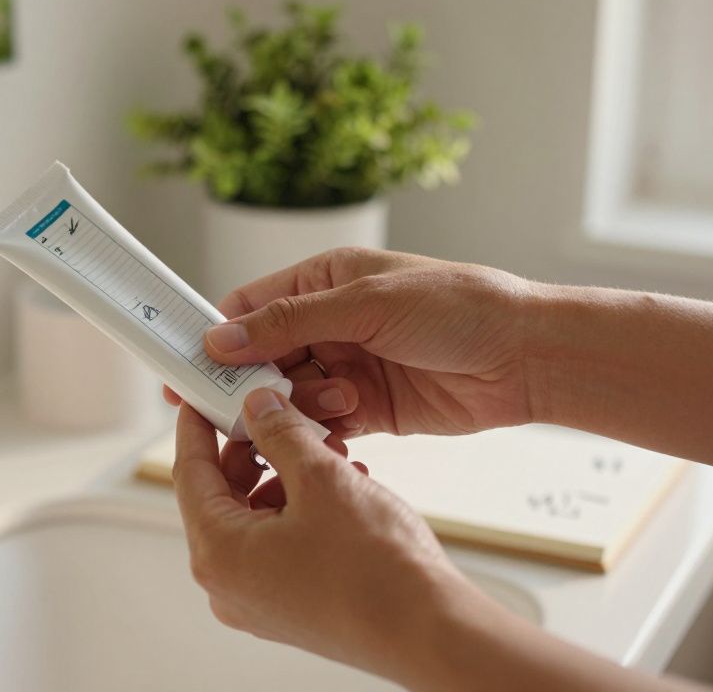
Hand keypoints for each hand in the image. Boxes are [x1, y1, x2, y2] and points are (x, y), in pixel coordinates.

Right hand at [167, 247, 536, 436]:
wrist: (526, 357)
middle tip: (237, 405)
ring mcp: (349, 367)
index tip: (186, 365)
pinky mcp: (369, 409)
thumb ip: (290, 322)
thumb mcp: (366, 303)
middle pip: (262, 357)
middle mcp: (331, 324)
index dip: (216, 335)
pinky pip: (323, 423)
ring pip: (290, 395)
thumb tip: (223, 336)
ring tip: (343, 398)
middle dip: (253, 381)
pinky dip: (321, 431)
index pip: (250, 307)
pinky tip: (339, 429)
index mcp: (325, 281)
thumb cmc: (459, 307)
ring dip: (302, 404)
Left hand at [173, 388, 484, 684]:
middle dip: (255, 450)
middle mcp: (228, 584)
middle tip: (280, 414)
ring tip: (328, 451)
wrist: (430, 633)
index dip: (196, 425)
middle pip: (223, 496)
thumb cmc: (375, 570)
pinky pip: (280, 544)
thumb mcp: (321, 478)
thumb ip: (280, 434)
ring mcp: (259, 600)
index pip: (189, 473)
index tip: (202, 395)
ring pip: (257, 518)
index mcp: (218, 554)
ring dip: (287, 477)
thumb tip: (258, 408)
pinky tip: (344, 486)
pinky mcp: (290, 608)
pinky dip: (302, 509)